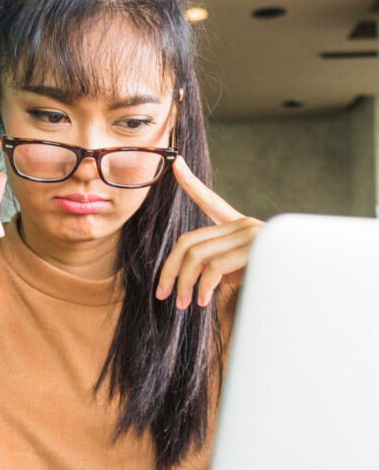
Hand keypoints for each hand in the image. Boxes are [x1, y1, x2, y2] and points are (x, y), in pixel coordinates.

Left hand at [156, 156, 262, 308]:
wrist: (307, 289)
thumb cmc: (269, 286)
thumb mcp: (237, 273)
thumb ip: (215, 265)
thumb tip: (188, 273)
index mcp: (239, 227)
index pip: (210, 201)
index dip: (191, 183)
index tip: (176, 165)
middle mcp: (244, 225)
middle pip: (188, 242)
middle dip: (169, 270)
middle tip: (162, 294)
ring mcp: (251, 234)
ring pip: (196, 256)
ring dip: (184, 284)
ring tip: (184, 304)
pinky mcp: (256, 248)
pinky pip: (213, 267)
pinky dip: (203, 287)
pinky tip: (203, 301)